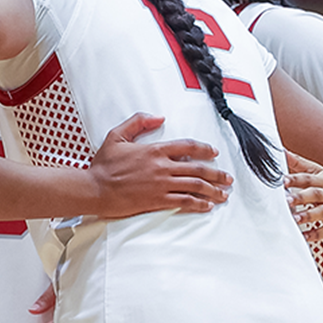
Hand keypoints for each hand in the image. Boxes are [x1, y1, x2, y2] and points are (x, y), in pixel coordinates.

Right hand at [87, 114, 231, 218]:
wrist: (94, 189)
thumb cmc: (103, 165)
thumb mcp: (117, 135)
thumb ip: (138, 122)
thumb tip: (158, 116)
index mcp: (154, 150)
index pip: (188, 146)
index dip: (205, 149)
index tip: (214, 153)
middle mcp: (162, 167)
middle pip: (198, 169)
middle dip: (217, 174)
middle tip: (228, 178)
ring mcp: (161, 185)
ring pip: (194, 186)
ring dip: (212, 190)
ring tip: (223, 194)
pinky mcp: (157, 201)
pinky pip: (184, 202)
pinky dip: (198, 204)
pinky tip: (207, 205)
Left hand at [284, 152, 322, 238]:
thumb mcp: (319, 172)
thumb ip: (300, 164)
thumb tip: (283, 152)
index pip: (308, 178)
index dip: (295, 179)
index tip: (283, 181)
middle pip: (315, 194)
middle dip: (301, 198)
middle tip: (287, 201)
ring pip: (322, 212)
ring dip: (308, 216)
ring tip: (295, 219)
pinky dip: (317, 234)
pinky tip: (305, 236)